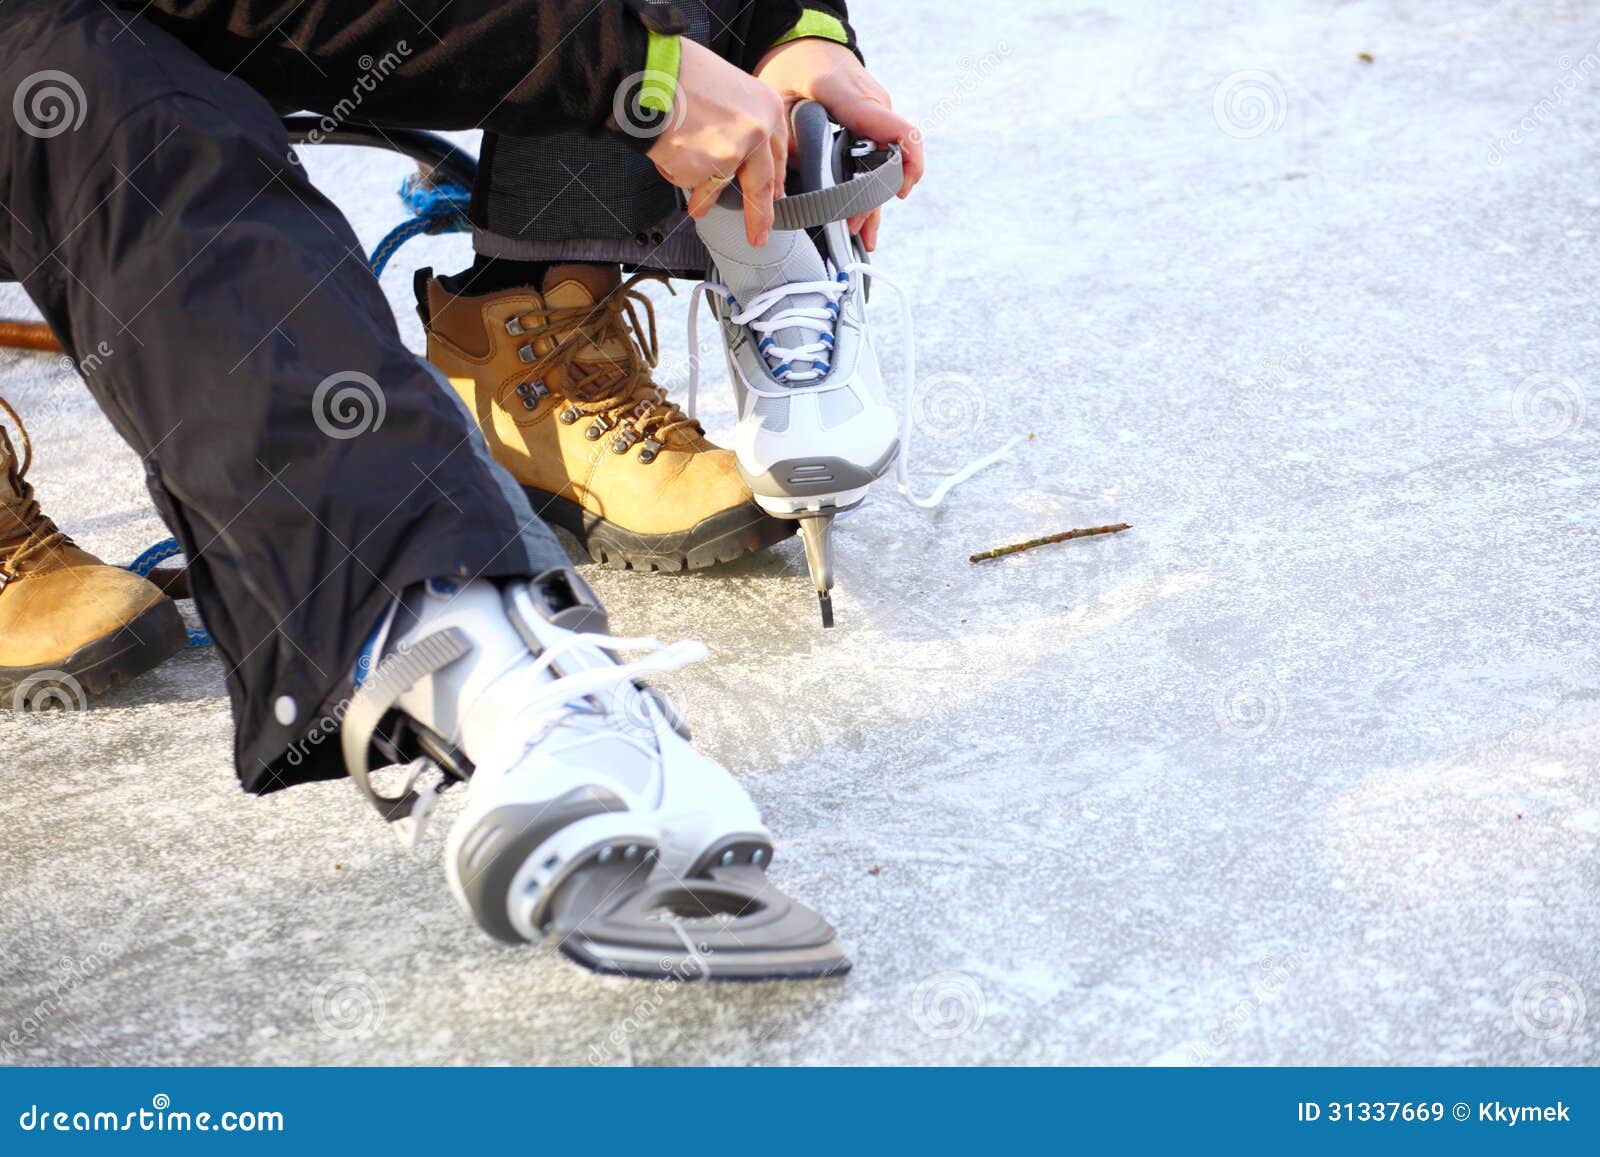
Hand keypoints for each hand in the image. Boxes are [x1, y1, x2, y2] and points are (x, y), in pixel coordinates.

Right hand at [645, 39, 788, 245]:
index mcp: (766, 106)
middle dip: (760, 213)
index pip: (777, 152)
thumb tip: (733, 144)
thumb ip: (737, 117)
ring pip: (720, 184)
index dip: (775, 176)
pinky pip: (692, 182)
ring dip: (705, 198)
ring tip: (697, 208)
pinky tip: (669, 159)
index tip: (775, 195)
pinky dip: (678, 176)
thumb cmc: (677, 71)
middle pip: (761, 182)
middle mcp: (757, 130)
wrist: (648, 72)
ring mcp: (733, 152)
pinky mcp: (706, 169)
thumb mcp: (725, 86)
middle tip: (759, 235)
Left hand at [755, 38, 924, 251]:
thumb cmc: (792, 66)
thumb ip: (792, 141)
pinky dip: (869, 185)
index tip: (897, 192)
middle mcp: (874, 105)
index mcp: (853, 97)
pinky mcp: (872, 123)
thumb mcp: (780, 100)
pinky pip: (878, 155)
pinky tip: (864, 217)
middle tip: (852, 228)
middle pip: (889, 160)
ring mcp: (876, 114)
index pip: (897, 131)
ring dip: (872, 199)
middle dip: (874, 199)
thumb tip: (793, 190)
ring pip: (884, 162)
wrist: (805, 42)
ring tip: (860, 234)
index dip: (906, 164)